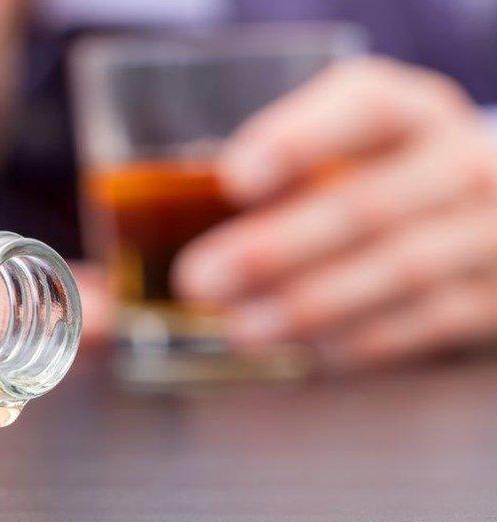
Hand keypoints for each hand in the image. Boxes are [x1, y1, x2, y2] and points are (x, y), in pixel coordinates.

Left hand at [174, 57, 496, 370]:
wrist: (489, 212)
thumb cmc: (378, 178)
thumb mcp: (338, 152)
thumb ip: (259, 181)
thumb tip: (124, 262)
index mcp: (406, 110)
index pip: (363, 105)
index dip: (299, 138)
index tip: (232, 177)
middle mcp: (455, 160)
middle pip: (367, 202)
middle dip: (275, 249)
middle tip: (198, 281)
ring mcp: (485, 229)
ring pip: (398, 269)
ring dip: (309, 305)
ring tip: (239, 328)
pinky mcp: (493, 296)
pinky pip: (427, 322)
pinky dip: (360, 340)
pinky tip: (306, 354)